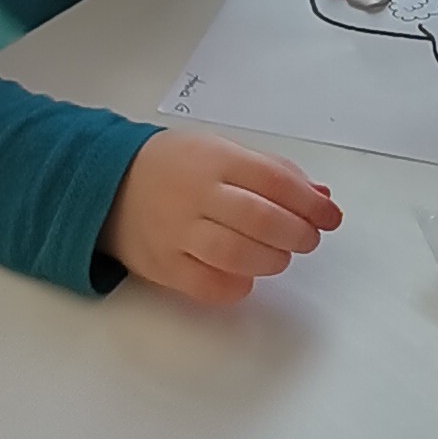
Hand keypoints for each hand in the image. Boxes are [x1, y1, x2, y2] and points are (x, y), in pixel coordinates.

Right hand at [104, 128, 339, 303]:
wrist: (106, 186)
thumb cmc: (176, 168)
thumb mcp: (221, 152)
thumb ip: (273, 173)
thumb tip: (323, 198)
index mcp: (214, 159)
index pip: (274, 181)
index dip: (310, 203)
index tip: (331, 218)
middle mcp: (195, 194)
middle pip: (260, 219)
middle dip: (297, 234)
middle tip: (308, 239)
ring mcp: (176, 232)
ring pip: (237, 254)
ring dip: (272, 260)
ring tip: (279, 256)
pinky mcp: (162, 266)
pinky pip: (209, 285)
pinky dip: (237, 285)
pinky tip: (246, 275)